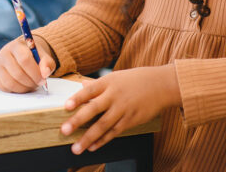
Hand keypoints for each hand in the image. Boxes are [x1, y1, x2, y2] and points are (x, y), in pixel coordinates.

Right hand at [0, 35, 55, 92]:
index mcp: (16, 46)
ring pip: (11, 83)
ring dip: (24, 88)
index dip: (35, 72)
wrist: (19, 54)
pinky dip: (16, 90)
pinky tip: (22, 85)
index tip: (43, 79)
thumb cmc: (32, 56)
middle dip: (31, 82)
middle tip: (38, 83)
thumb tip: (45, 73)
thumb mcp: (42, 56)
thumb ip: (47, 63)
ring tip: (31, 85)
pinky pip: (5, 88)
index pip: (24, 59)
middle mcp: (3, 54)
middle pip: (18, 73)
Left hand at [61, 64, 180, 154]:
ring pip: (103, 125)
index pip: (89, 91)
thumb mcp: (116, 77)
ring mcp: (123, 109)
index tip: (66, 107)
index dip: (77, 98)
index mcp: (108, 82)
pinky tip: (93, 147)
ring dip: (88, 138)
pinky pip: (115, 132)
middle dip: (78, 121)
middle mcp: (115, 96)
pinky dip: (103, 140)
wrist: (161, 85)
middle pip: (94, 109)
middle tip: (64, 131)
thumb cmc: (135, 79)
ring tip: (76, 148)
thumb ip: (97, 85)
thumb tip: (81, 87)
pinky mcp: (132, 120)